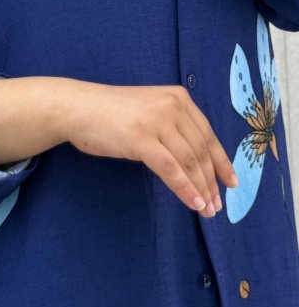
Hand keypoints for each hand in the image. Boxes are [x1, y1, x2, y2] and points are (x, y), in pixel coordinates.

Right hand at [63, 80, 237, 216]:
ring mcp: (156, 121)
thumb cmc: (108, 113)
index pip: (207, 134)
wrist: (75, 107)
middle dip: (212, 181)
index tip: (231, 183)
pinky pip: (171, 169)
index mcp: (177, 97)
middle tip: (218, 205)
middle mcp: (172, 106)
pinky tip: (193, 203)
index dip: (221, 162)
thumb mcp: (148, 111)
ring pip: (189, 162)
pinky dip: (185, 189)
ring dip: (201, 189)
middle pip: (200, 150)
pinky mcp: (141, 139)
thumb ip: (171, 126)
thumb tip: (195, 160)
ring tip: (207, 209)